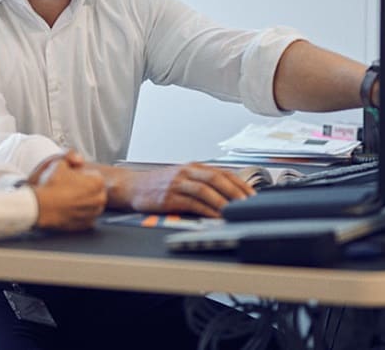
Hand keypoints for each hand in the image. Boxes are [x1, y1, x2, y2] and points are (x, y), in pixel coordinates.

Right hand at [30, 154, 105, 230]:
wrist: (39, 206)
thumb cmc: (50, 185)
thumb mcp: (59, 162)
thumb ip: (71, 155)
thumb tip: (79, 159)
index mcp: (97, 183)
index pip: (95, 176)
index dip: (83, 176)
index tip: (73, 178)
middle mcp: (99, 199)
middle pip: (97, 191)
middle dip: (87, 189)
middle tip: (71, 188)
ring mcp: (93, 214)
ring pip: (93, 205)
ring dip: (85, 202)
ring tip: (69, 198)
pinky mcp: (85, 225)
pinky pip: (88, 218)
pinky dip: (81, 214)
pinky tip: (70, 209)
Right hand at [118, 163, 254, 217]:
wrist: (131, 187)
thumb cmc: (158, 185)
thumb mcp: (182, 179)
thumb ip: (202, 184)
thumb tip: (228, 195)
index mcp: (193, 167)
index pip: (223, 172)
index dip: (240, 183)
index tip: (253, 195)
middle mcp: (187, 173)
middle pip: (217, 179)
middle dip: (236, 192)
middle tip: (249, 204)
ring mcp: (177, 184)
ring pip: (206, 191)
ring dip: (223, 202)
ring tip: (235, 211)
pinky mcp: (169, 198)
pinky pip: (192, 204)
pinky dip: (207, 211)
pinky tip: (215, 217)